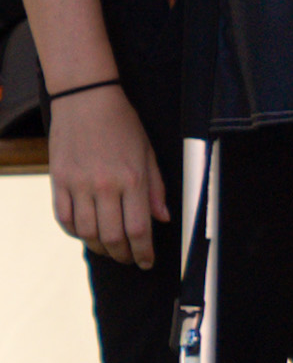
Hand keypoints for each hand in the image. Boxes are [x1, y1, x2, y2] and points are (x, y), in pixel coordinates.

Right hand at [44, 85, 161, 266]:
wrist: (86, 100)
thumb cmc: (122, 124)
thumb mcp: (148, 153)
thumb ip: (156, 188)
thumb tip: (163, 218)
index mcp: (133, 179)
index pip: (139, 229)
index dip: (143, 252)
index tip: (146, 262)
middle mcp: (105, 186)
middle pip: (112, 237)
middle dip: (123, 255)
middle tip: (129, 259)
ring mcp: (78, 185)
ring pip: (87, 233)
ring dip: (99, 247)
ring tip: (109, 249)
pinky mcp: (58, 182)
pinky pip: (64, 218)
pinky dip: (75, 232)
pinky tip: (85, 233)